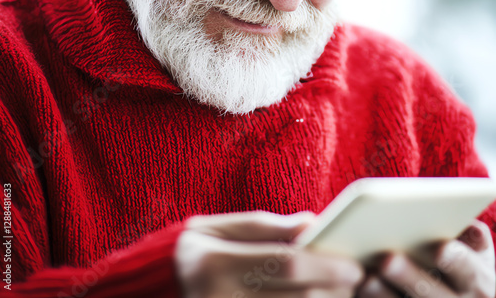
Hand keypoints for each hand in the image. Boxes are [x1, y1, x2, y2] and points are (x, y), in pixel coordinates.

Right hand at [175, 210, 363, 297]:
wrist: (158, 289)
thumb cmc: (194, 250)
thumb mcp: (221, 227)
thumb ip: (267, 227)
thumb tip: (312, 224)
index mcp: (215, 263)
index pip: (284, 263)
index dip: (324, 265)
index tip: (352, 264)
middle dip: (334, 292)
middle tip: (357, 283)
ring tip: (340, 295)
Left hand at [357, 220, 495, 297]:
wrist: (452, 289)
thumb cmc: (458, 257)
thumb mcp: (470, 248)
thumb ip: (469, 236)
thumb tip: (470, 226)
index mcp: (479, 282)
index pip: (470, 273)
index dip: (457, 261)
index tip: (439, 248)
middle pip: (436, 295)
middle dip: (412, 277)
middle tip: (389, 259)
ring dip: (387, 294)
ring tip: (369, 278)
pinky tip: (362, 286)